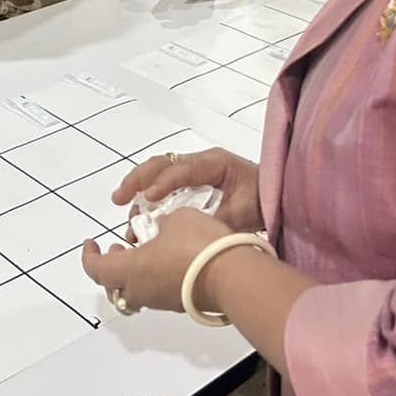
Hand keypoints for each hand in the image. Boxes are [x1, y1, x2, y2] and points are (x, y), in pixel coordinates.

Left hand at [81, 209, 229, 313]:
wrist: (234, 276)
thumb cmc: (199, 247)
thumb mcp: (176, 219)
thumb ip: (162, 223)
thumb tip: (165, 228)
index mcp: (131, 270)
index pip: (97, 269)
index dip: (90, 256)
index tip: (91, 243)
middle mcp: (143, 290)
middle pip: (114, 285)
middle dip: (113, 264)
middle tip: (117, 247)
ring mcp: (162, 301)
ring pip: (138, 289)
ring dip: (136, 269)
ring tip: (149, 247)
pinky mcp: (182, 304)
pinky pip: (160, 291)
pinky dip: (157, 276)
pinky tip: (172, 257)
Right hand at [112, 148, 262, 232]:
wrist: (276, 196)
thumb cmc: (263, 199)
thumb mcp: (244, 212)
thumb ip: (218, 221)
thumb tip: (189, 232)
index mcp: (214, 163)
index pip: (183, 170)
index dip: (163, 183)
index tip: (148, 198)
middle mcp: (200, 162)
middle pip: (162, 163)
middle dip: (138, 179)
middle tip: (119, 199)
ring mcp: (194, 171)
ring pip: (158, 171)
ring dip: (138, 187)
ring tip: (123, 207)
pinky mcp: (191, 183)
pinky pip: (164, 183)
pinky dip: (148, 194)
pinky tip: (138, 211)